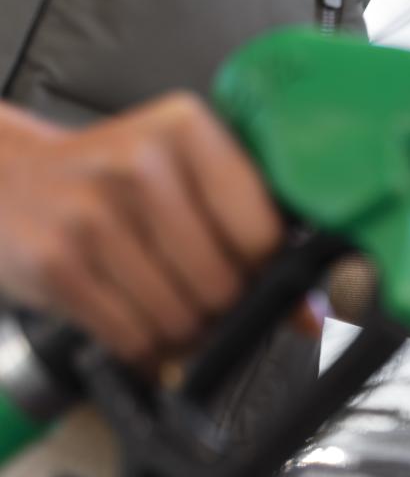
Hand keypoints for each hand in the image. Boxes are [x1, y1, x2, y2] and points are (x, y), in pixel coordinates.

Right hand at [0, 95, 282, 367]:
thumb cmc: (111, 178)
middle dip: (219, 305)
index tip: (246, 266)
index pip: (263, 233)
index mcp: (188, 130)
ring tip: (159, 299)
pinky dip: (143, 347)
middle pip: (224, 285)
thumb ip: (254, 233)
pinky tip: (129, 315)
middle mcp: (141, 165)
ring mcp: (93, 215)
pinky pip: (133, 339)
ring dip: (180, 330)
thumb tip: (311, 316)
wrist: (2, 176)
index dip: (262, 267)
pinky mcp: (57, 264)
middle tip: (196, 288)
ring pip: (181, 320)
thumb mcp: (184, 177)